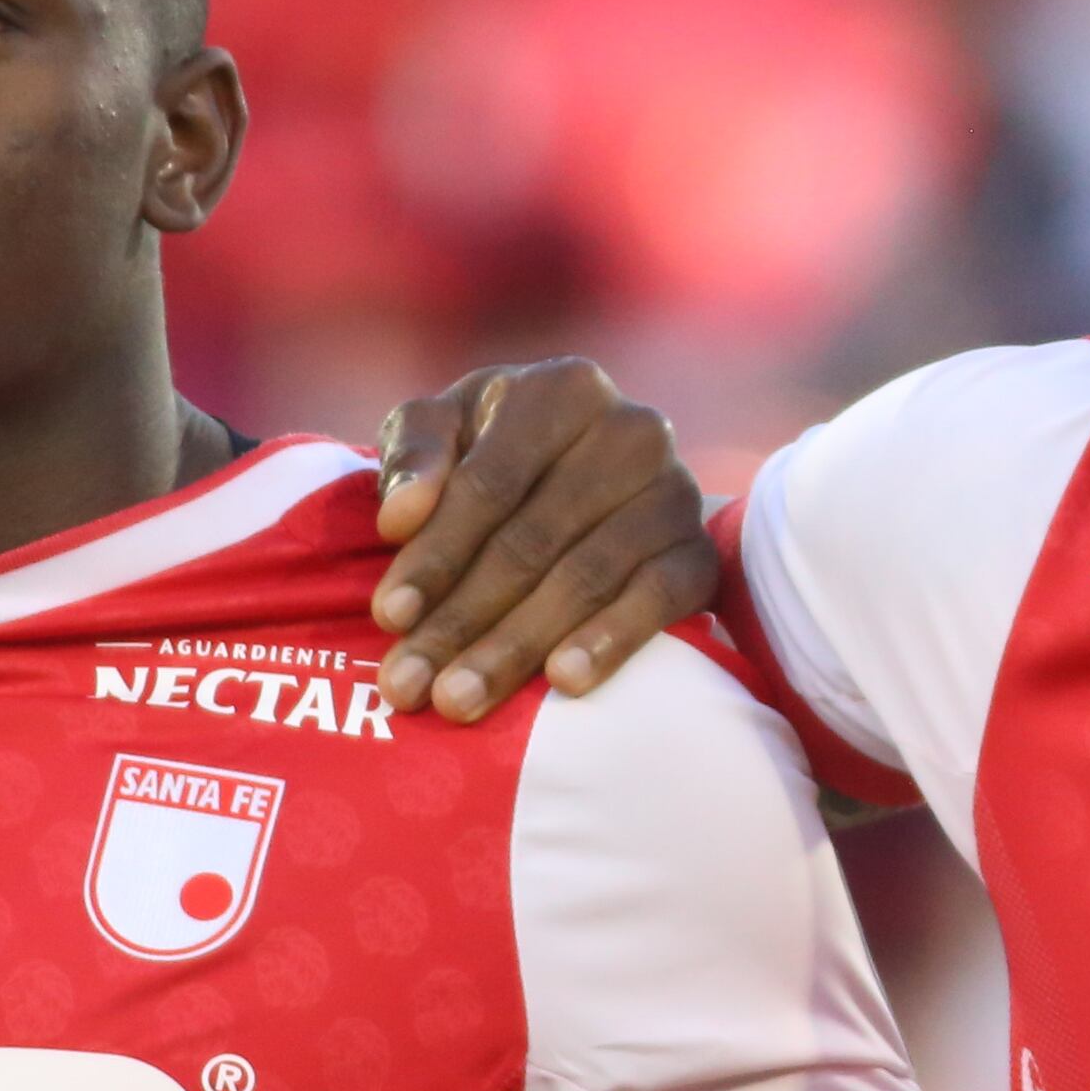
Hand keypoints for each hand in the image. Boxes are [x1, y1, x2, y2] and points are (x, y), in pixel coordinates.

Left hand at [370, 360, 718, 721]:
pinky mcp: (701, 551)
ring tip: (460, 700)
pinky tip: (564, 681)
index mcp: (563, 390)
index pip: (489, 482)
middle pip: (533, 539)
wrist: (596, 476)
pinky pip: (660, 599)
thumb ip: (413, 455)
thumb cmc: (501, 451)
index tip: (388, 616)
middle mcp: (632, 430)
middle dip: (462, 618)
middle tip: (411, 685)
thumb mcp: (448, 430)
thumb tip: (400, 516)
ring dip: (516, 645)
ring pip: (588, 576)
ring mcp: (675, 491)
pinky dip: (612, 640)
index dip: (436, 552)